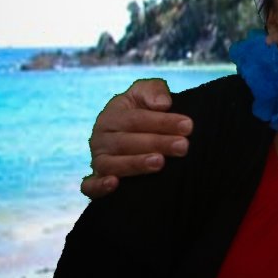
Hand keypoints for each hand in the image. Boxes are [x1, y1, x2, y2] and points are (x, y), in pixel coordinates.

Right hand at [81, 79, 188, 198]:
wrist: (139, 133)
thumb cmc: (144, 110)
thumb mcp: (148, 93)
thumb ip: (154, 91)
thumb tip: (163, 104)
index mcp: (111, 116)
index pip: (136, 119)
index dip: (162, 122)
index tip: (188, 126)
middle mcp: (101, 139)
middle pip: (127, 142)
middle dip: (157, 143)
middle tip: (183, 146)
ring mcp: (98, 161)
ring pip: (112, 164)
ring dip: (135, 164)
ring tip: (159, 162)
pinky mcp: (96, 181)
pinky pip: (90, 186)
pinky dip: (98, 186)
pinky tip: (114, 184)